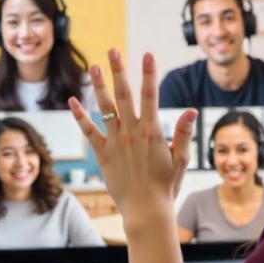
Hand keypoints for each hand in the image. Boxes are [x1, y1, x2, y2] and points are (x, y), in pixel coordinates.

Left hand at [68, 49, 197, 224]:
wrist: (146, 211)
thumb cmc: (166, 186)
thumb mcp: (180, 159)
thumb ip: (184, 133)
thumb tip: (191, 111)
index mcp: (152, 131)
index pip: (150, 96)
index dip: (149, 74)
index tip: (147, 54)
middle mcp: (132, 133)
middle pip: (124, 95)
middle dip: (119, 70)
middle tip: (113, 50)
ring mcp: (115, 142)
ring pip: (105, 108)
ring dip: (98, 86)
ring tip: (93, 66)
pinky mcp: (103, 154)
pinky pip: (89, 132)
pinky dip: (80, 117)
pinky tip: (72, 102)